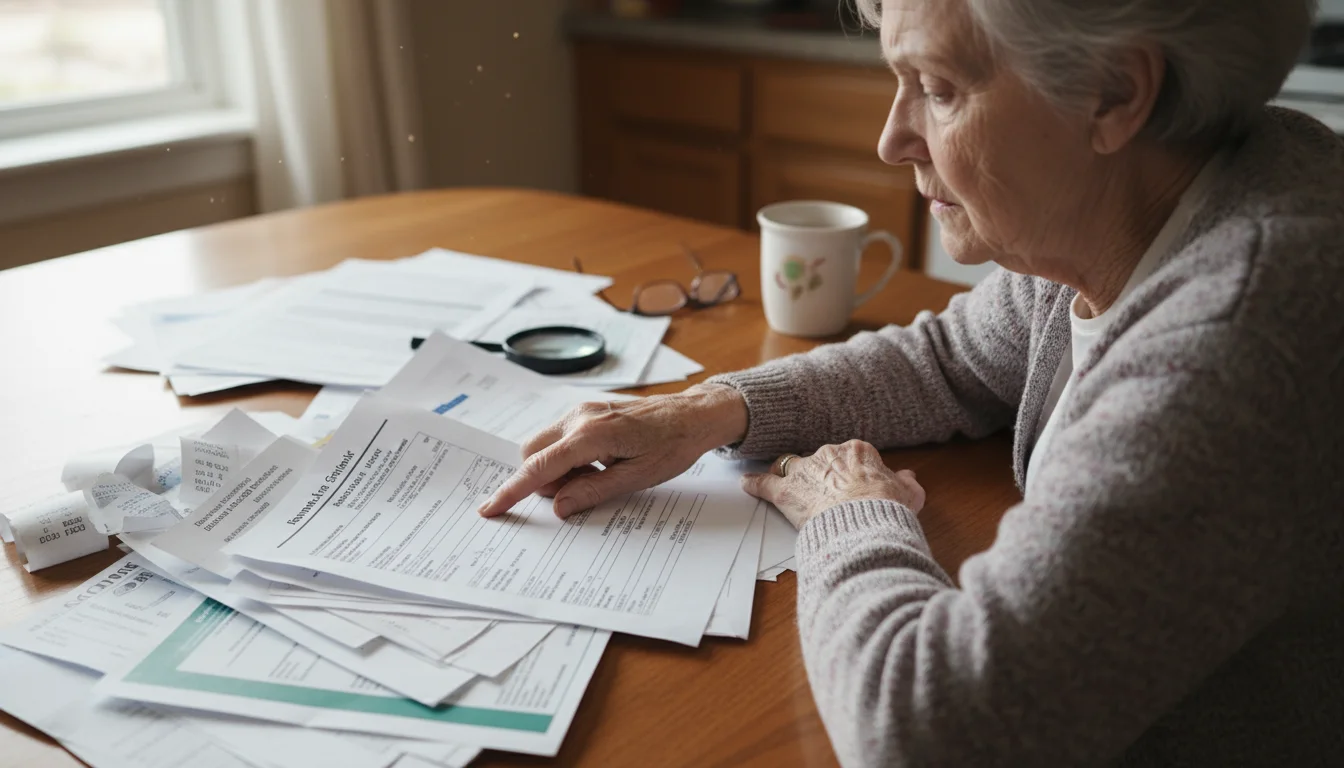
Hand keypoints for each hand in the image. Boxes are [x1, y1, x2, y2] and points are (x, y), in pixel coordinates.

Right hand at [478, 384, 748, 518]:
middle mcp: (580, 417)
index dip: (513, 491)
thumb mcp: (636, 478)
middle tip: (578, 493)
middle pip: (532, 453)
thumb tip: (558, 507)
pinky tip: (600, 464)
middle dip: (541, 480)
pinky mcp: (588, 411)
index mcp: (590, 435)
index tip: (490, 508)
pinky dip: (568, 457)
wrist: (693, 415)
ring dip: (556, 469)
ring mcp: (582, 410)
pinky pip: (561, 438)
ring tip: (597, 476)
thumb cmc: (672, 446)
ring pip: (545, 445)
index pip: (539, 468)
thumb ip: (593, 492)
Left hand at [742, 440, 924, 528]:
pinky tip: (747, 484)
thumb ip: (906, 484)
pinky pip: (765, 484)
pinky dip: (755, 484)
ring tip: (784, 482)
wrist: (864, 522)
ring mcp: (804, 471)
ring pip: (790, 466)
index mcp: (857, 451)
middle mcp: (828, 455)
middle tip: (823, 493)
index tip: (852, 486)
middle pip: (820, 462)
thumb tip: (907, 477)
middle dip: (820, 475)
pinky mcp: (786, 492)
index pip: (850, 457)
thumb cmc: (886, 509)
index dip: (851, 474)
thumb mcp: (908, 495)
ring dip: (786, 474)